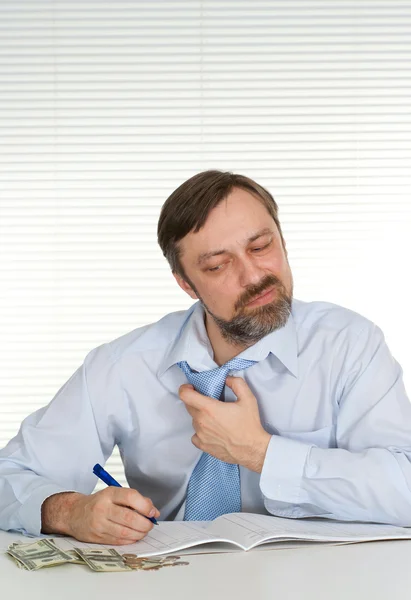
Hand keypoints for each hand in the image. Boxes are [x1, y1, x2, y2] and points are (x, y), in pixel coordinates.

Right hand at [41, 488, 160, 544]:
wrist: (73, 513)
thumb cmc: (99, 502)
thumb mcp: (114, 494)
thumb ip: (134, 499)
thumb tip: (153, 511)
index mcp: (109, 493)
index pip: (130, 497)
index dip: (145, 506)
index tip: (153, 512)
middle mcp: (103, 508)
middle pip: (129, 518)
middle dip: (145, 523)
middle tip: (150, 524)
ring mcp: (99, 524)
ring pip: (125, 532)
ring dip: (139, 533)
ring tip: (144, 531)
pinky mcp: (97, 537)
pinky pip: (119, 541)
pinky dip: (130, 540)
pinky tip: (134, 536)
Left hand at [179, 376, 270, 472]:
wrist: (252, 449)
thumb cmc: (249, 425)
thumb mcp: (248, 399)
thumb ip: (237, 383)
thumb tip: (227, 379)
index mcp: (209, 408)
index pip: (185, 395)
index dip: (185, 388)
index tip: (191, 387)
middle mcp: (201, 421)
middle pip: (189, 406)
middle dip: (196, 401)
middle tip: (209, 401)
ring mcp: (200, 434)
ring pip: (194, 420)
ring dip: (200, 416)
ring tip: (215, 418)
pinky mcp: (203, 445)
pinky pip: (195, 434)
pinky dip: (201, 431)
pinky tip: (213, 430)